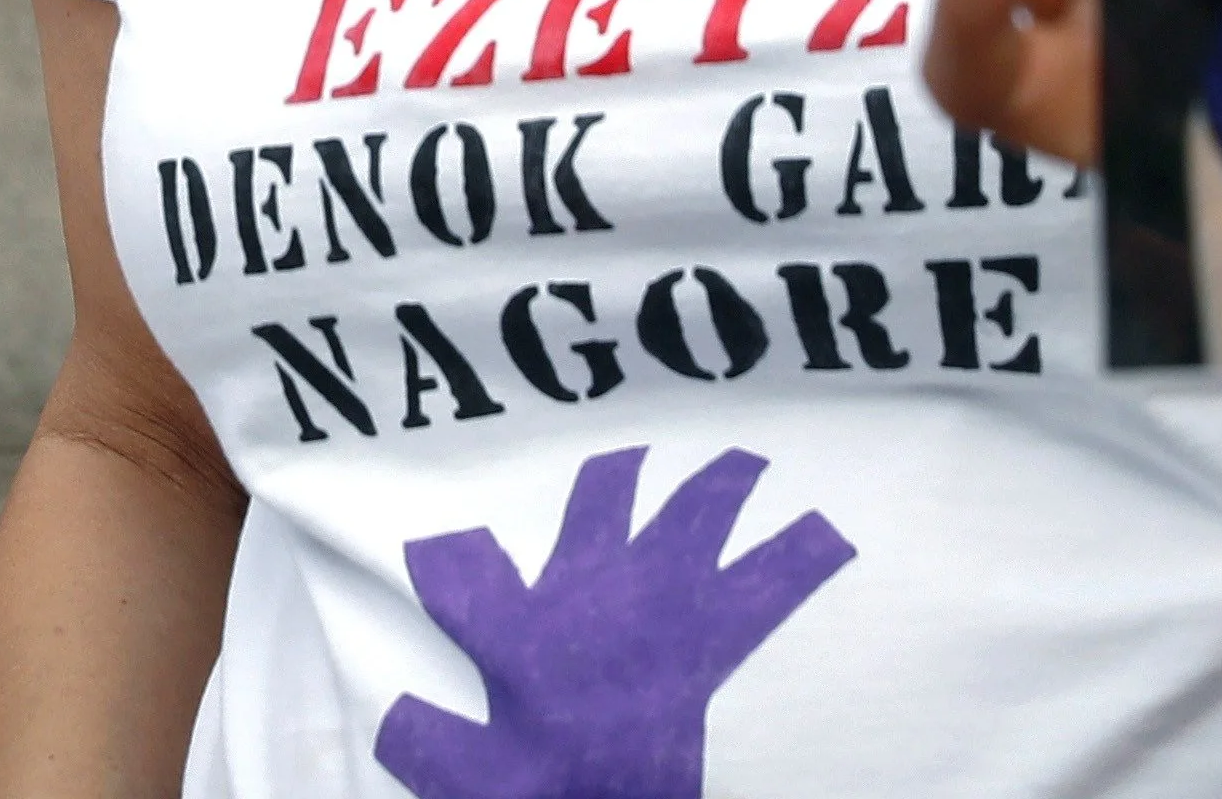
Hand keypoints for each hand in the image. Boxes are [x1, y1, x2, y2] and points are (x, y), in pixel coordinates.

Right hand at [371, 443, 855, 798]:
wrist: (672, 784)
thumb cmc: (578, 777)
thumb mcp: (486, 776)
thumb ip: (435, 742)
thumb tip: (386, 716)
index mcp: (530, 631)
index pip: (469, 576)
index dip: (451, 558)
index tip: (441, 542)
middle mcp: (600, 591)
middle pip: (602, 507)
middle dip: (617, 477)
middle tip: (627, 456)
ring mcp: (674, 595)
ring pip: (694, 514)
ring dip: (717, 484)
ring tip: (743, 462)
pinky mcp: (740, 619)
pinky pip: (781, 571)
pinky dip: (807, 549)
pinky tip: (835, 534)